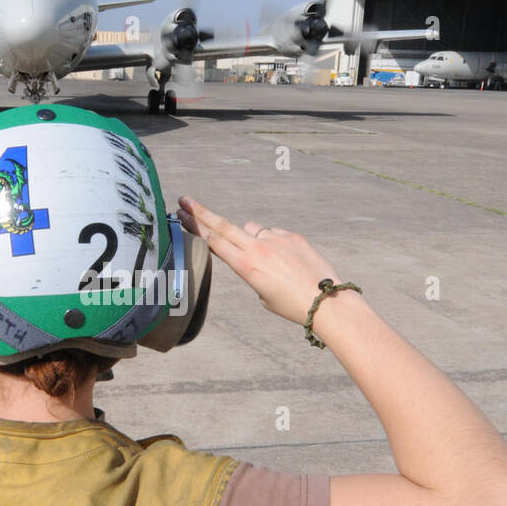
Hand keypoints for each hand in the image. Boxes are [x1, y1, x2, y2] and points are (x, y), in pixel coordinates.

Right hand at [177, 195, 347, 325]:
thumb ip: (252, 268)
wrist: (326, 301)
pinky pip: (275, 234)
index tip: (181, 216)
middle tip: (184, 200)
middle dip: (201, 212)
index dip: (195, 227)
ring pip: (252, 229)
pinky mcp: (293, 236)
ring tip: (269, 261)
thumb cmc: (292, 305)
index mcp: (246, 267)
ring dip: (250, 237)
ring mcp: (276, 239)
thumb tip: (254, 249)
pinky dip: (275, 243)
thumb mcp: (262, 294)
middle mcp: (258, 248)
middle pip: (222, 225)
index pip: (214, 241)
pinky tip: (288, 261)